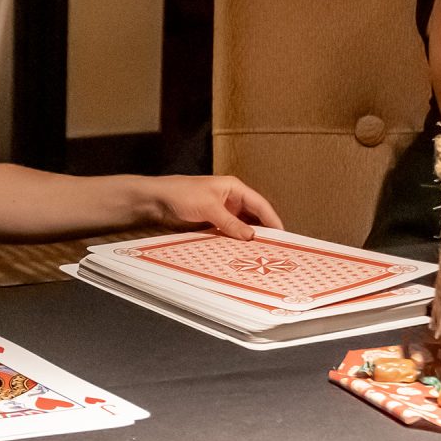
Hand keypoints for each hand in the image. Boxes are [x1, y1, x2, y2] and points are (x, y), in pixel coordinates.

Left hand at [143, 175, 282, 238]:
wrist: (157, 199)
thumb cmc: (182, 194)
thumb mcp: (209, 208)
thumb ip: (231, 223)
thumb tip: (251, 236)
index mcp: (234, 188)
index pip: (260, 204)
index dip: (273, 220)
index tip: (283, 235)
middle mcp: (231, 198)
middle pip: (254, 216)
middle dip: (263, 230)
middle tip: (275, 248)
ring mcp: (222, 210)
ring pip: (242, 225)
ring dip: (249, 237)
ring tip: (261, 253)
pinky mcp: (213, 221)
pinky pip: (230, 231)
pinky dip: (236, 239)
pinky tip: (241, 251)